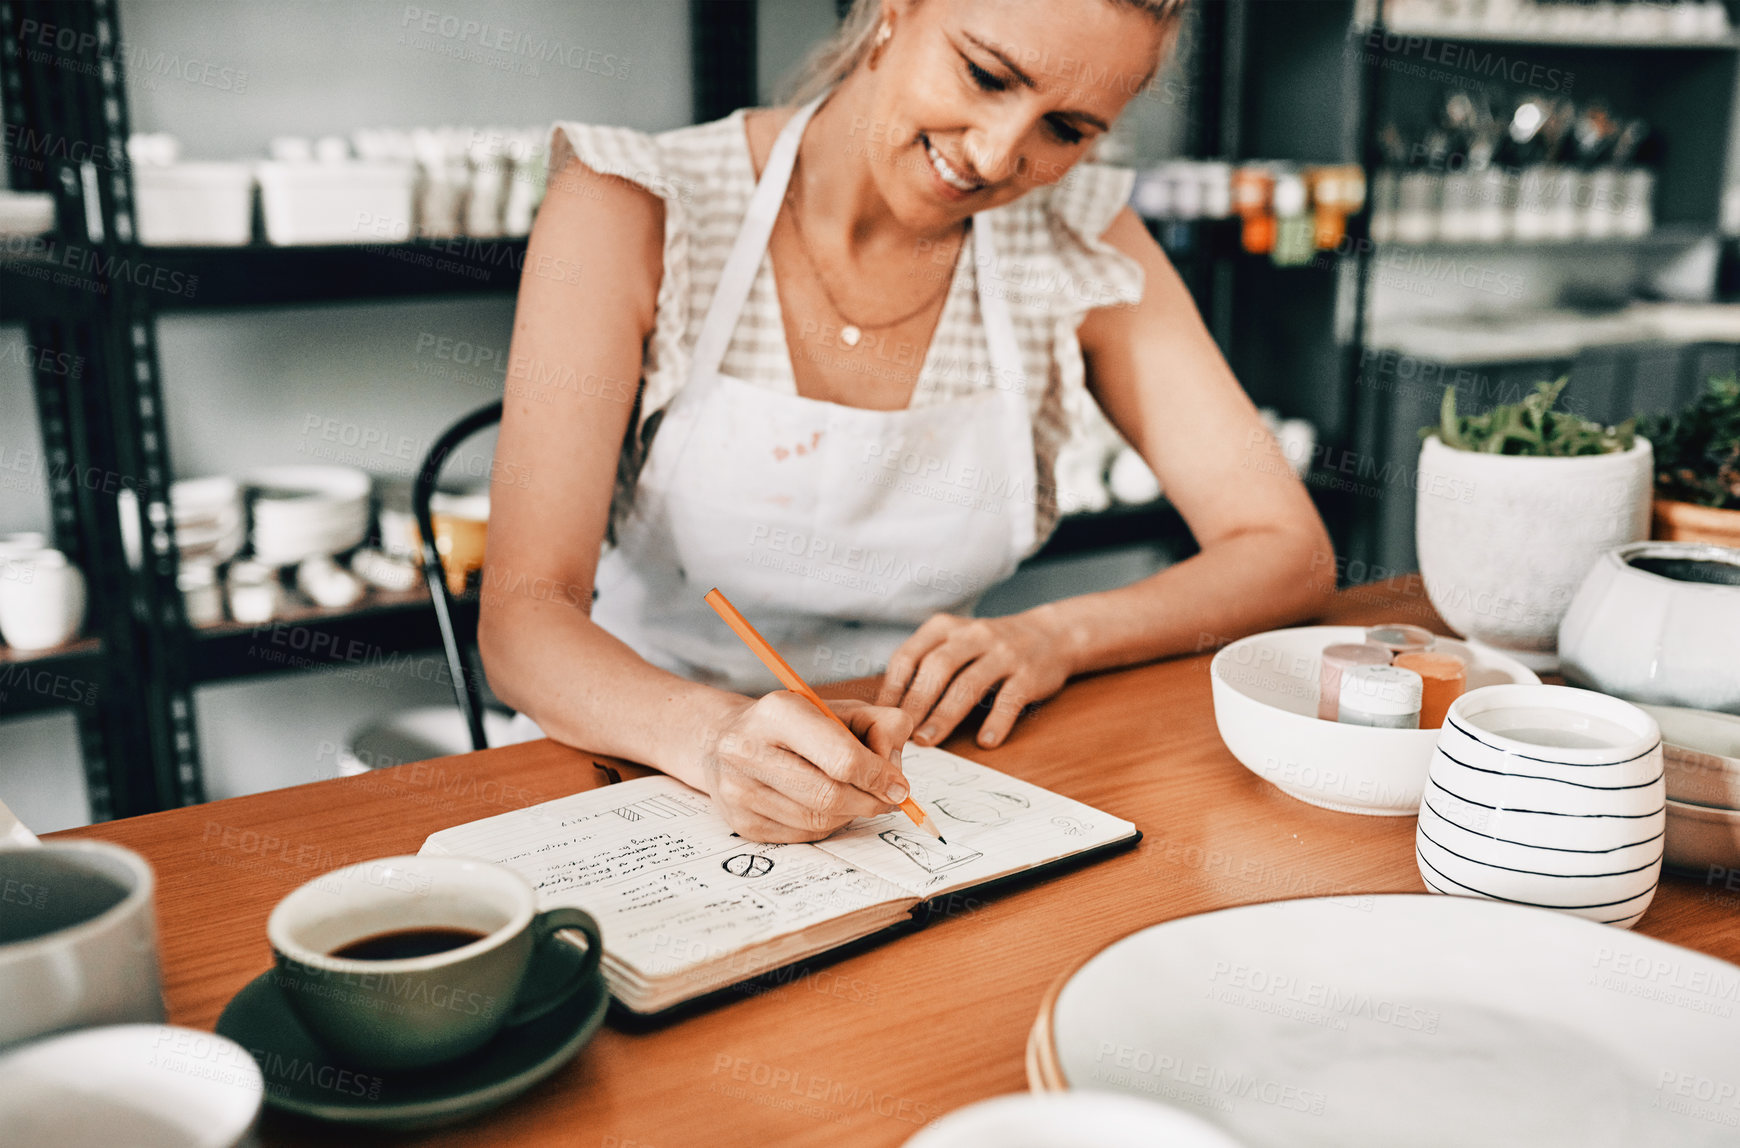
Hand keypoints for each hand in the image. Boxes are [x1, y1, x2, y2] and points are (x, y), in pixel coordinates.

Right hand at [699, 693, 913, 843]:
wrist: (729, 737)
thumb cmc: (796, 723)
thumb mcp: (841, 708)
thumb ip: (882, 726)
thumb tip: (895, 774)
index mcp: (778, 712)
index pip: (841, 758)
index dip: (879, 777)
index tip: (899, 786)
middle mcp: (748, 750)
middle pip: (829, 796)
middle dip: (869, 802)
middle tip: (887, 799)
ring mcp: (739, 790)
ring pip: (817, 822)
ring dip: (850, 815)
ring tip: (856, 798)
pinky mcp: (740, 822)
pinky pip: (801, 836)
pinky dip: (826, 826)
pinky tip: (826, 807)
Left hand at [877, 610, 1073, 749]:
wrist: (1050, 635)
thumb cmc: (989, 647)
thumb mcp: (954, 642)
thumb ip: (925, 666)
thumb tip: (888, 708)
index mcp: (945, 628)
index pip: (909, 655)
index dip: (892, 688)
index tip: (880, 716)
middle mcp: (973, 635)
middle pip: (936, 668)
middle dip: (915, 703)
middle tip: (900, 734)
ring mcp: (1003, 653)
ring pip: (969, 684)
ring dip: (945, 715)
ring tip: (927, 740)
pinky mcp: (1029, 674)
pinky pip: (1010, 699)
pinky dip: (996, 721)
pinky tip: (985, 741)